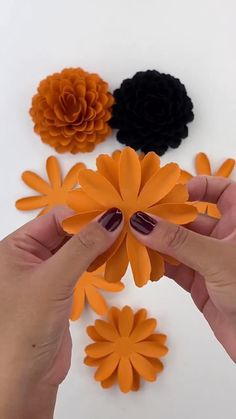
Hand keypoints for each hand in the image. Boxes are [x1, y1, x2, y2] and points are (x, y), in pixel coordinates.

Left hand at [0, 207, 122, 418]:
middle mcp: (28, 256)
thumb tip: (114, 217)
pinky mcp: (57, 290)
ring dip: (96, 244)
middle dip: (92, 228)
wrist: (26, 378)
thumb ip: (84, 246)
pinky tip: (111, 257)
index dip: (83, 213)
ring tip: (123, 239)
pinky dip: (95, 260)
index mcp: (16, 247)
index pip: (54, 217)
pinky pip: (78, 266)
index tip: (114, 212)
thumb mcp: (55, 279)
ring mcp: (43, 273)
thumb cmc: (26, 327)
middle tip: (125, 224)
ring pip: (74, 248)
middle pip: (65, 230)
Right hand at [130, 176, 235, 361]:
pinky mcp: (200, 284)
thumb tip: (142, 221)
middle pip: (192, 218)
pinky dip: (158, 264)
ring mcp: (211, 262)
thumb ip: (178, 241)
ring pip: (180, 244)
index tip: (173, 192)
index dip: (200, 186)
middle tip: (136, 214)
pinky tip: (140, 261)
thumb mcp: (217, 259)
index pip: (223, 192)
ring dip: (157, 242)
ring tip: (131, 237)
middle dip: (166, 217)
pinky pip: (175, 268)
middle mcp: (226, 238)